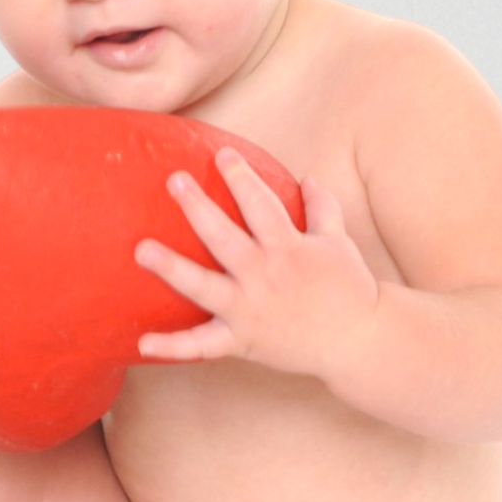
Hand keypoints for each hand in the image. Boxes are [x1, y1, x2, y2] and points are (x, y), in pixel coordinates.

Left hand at [134, 149, 379, 379]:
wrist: (359, 342)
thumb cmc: (348, 288)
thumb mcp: (338, 241)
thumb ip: (322, 207)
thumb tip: (309, 177)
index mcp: (288, 247)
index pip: (262, 204)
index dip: (242, 177)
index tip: (222, 154)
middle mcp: (264, 275)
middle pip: (224, 238)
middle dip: (198, 208)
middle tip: (174, 180)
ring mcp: (250, 309)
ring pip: (204, 287)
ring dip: (172, 268)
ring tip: (142, 250)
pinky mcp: (242, 341)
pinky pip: (202, 346)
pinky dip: (173, 347)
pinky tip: (142, 343)